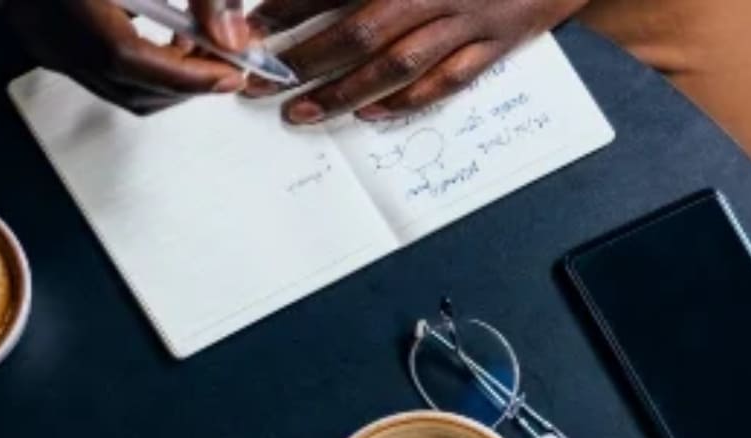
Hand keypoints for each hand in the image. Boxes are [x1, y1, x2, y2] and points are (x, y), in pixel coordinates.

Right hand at [6, 0, 250, 114]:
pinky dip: (138, 64)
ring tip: (199, 47)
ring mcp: (42, 35)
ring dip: (163, 77)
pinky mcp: (44, 33)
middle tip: (224, 62)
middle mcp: (47, 25)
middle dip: (183, 83)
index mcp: (71, 2)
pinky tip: (164, 34)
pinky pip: (98, 69)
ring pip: (115, 85)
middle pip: (128, 86)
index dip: (189, 75)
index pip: (132, 58)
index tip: (230, 72)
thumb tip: (228, 35)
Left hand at [245, 0, 587, 123]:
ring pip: (397, 64)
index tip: (253, 29)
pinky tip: (369, 115)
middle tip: (260, 84)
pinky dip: (407, 101)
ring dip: (344, 92)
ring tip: (301, 113)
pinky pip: (447, 80)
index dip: (291, 7)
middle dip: (304, 60)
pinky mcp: (498, 42)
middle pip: (359, 29)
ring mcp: (470, 18)